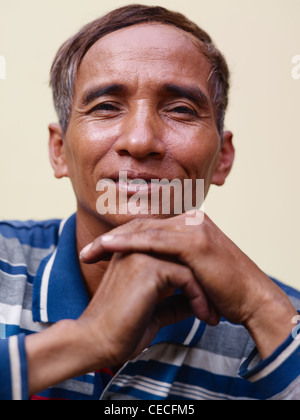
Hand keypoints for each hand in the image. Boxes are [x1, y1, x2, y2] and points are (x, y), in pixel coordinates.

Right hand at [78, 251, 218, 367]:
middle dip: (203, 281)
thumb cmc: (121, 330)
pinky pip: (186, 276)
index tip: (205, 301)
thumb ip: (172, 302)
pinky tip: (202, 316)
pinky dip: (198, 297)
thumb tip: (192, 302)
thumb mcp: (153, 313)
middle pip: (183, 256)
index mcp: (135, 255)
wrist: (96, 343)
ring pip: (188, 264)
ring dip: (204, 291)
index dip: (193, 276)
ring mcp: (141, 254)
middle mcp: (137, 248)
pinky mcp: (147, 268)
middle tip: (214, 307)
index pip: (174, 255)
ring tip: (211, 315)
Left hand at [81, 212, 296, 357]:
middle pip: (141, 225)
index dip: (120, 239)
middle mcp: (190, 220)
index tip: (97, 254)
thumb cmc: (222, 290)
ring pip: (144, 229)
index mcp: (188, 225)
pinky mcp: (195, 241)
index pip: (146, 227)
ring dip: (113, 240)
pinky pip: (155, 239)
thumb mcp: (192, 272)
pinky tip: (109, 246)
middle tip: (86, 254)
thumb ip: (172, 265)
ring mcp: (193, 227)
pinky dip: (129, 242)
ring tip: (89, 252)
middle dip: (111, 239)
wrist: (252, 300)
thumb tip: (152, 275)